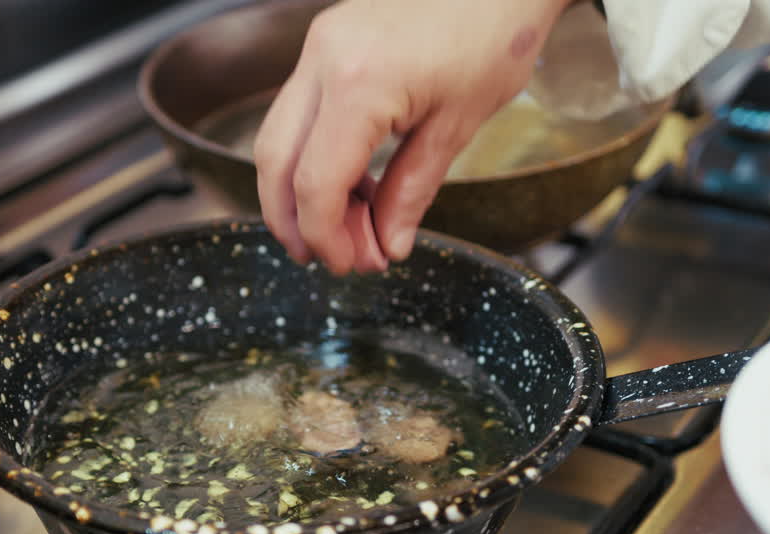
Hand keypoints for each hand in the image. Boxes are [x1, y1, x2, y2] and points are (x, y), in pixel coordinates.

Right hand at [254, 0, 573, 274]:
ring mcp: (319, 47)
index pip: (315, 181)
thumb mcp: (457, 125)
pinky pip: (303, 112)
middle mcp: (323, 60)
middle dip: (293, 220)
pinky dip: (318, 156)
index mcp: (359, 83)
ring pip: (280, 136)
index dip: (324, 235)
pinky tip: (357, 186)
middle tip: (328, 258)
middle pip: (275, 160)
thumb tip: (387, 245)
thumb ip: (412, 191)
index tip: (347, 265)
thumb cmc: (494, 34)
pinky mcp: (327, 43)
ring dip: (304, 192)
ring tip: (350, 229)